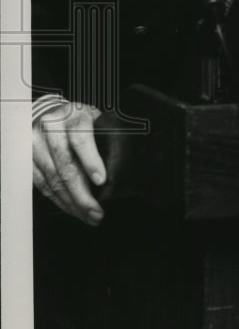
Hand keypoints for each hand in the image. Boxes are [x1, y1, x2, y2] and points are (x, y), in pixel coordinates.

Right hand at [32, 100, 105, 224]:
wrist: (49, 112)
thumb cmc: (80, 119)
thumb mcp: (95, 119)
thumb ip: (105, 136)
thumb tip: (121, 166)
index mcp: (73, 116)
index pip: (81, 140)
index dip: (91, 161)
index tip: (101, 181)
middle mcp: (50, 129)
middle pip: (65, 166)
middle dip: (82, 194)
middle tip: (97, 211)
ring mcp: (35, 144)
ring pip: (53, 179)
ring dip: (71, 202)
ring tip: (88, 215)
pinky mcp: (27, 159)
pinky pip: (42, 184)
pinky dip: (58, 200)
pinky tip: (72, 209)